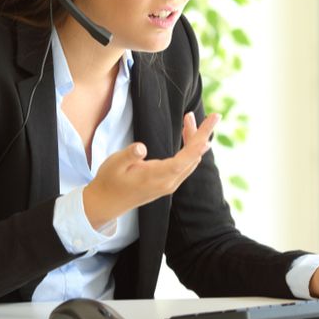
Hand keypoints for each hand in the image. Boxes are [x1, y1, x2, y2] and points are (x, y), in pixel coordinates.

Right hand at [83, 112, 218, 228]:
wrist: (106, 203)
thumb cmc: (109, 180)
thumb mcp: (114, 164)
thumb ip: (129, 155)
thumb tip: (141, 147)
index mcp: (157, 177)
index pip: (185, 158)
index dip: (199, 139)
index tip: (212, 122)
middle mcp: (168, 183)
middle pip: (193, 157)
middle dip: (201, 134)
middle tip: (209, 115)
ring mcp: (169, 185)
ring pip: (190, 161)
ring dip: (194, 140)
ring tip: (189, 120)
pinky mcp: (167, 184)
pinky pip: (185, 165)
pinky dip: (189, 149)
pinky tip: (187, 138)